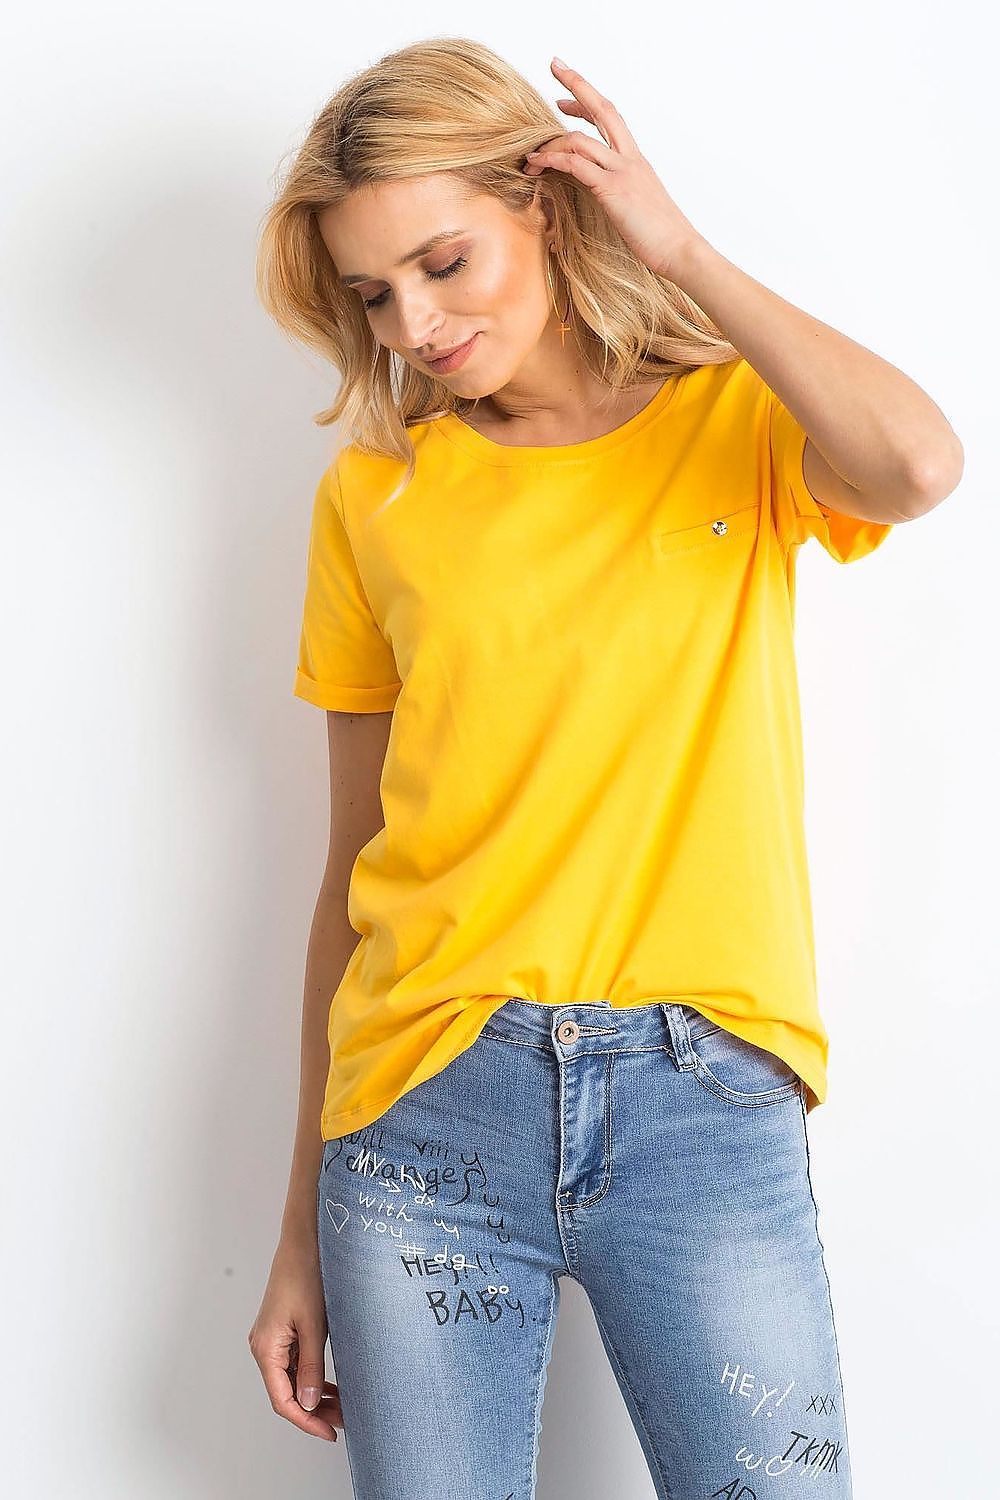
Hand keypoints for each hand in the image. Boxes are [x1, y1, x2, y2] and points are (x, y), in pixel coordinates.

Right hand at [247, 1238, 341, 1442]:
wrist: (305, 1241)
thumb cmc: (307, 1276)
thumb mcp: (314, 1326)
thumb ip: (312, 1367)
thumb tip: (310, 1403)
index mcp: (266, 1348)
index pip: (282, 1400)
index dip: (306, 1421)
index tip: (329, 1433)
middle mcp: (264, 1346)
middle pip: (286, 1392)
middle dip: (314, 1410)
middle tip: (343, 1421)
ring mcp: (273, 1338)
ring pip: (292, 1379)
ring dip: (315, 1395)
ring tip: (342, 1406)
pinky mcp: (283, 1330)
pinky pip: (296, 1363)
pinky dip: (313, 1377)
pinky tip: (332, 1386)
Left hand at [523, 58, 707, 285]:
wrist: (680, 249)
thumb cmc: (661, 235)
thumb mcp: (639, 205)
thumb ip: (621, 190)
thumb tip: (604, 194)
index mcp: (636, 159)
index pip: (610, 117)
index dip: (587, 100)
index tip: (565, 96)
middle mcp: (629, 158)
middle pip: (602, 109)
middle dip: (576, 84)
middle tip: (554, 65)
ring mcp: (621, 172)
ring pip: (580, 140)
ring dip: (549, 144)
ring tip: (529, 156)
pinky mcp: (612, 190)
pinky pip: (577, 165)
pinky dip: (554, 161)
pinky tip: (538, 165)